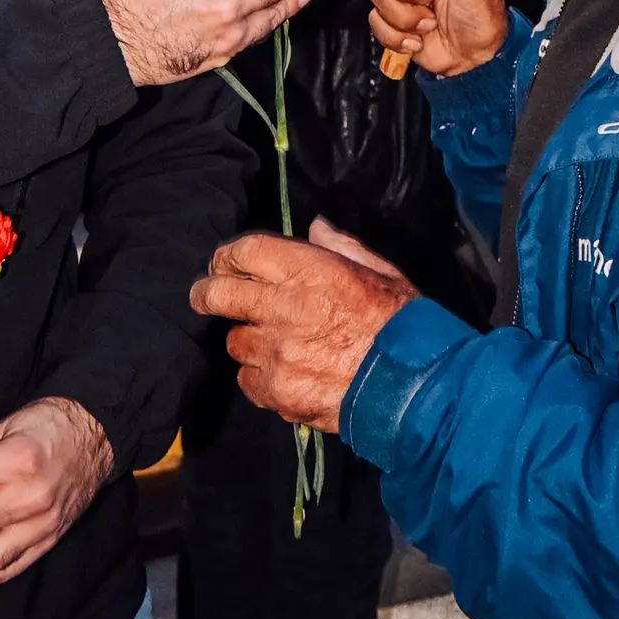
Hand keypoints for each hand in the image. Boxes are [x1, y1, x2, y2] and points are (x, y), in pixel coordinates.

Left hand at [189, 218, 418, 431]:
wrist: (413, 387)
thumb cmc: (401, 322)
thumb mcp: (379, 270)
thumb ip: (340, 246)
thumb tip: (315, 227)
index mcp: (309, 271)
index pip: (245, 252)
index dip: (228, 255)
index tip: (222, 262)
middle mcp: (284, 308)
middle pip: (220, 294)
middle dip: (207, 293)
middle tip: (205, 296)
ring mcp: (277, 353)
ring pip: (235, 342)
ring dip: (246, 339)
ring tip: (269, 343)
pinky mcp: (278, 391)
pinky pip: (248, 380)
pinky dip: (258, 376)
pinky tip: (280, 373)